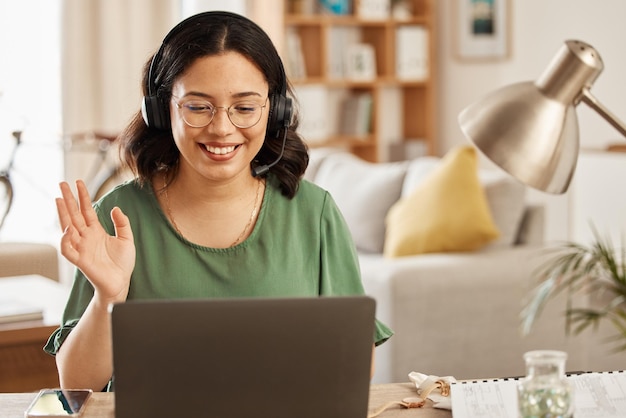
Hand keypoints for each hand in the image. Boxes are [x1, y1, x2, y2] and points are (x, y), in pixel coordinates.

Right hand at [56, 180, 135, 302]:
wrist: (121, 282)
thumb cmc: (122, 263)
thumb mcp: (126, 239)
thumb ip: (122, 223)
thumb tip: (115, 208)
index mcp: (96, 231)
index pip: (86, 210)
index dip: (83, 196)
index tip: (79, 182)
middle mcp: (86, 237)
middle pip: (74, 215)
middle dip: (68, 200)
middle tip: (62, 184)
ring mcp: (82, 248)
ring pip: (67, 228)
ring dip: (62, 214)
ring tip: (59, 200)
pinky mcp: (80, 260)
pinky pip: (68, 250)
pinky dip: (65, 241)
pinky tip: (68, 230)